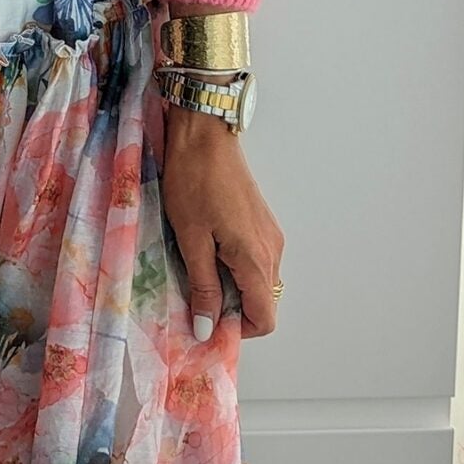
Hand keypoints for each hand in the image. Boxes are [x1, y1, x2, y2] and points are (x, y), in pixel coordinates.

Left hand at [159, 106, 283, 341]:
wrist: (204, 133)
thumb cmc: (193, 180)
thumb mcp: (190, 238)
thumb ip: (202, 286)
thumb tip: (208, 328)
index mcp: (256, 258)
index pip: (266, 319)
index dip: (238, 330)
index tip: (207, 323)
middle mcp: (272, 249)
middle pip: (262, 301)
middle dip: (231, 308)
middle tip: (194, 295)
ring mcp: (270, 234)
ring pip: (258, 280)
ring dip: (231, 285)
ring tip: (196, 266)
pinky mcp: (261, 221)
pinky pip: (254, 259)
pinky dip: (234, 266)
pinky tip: (206, 247)